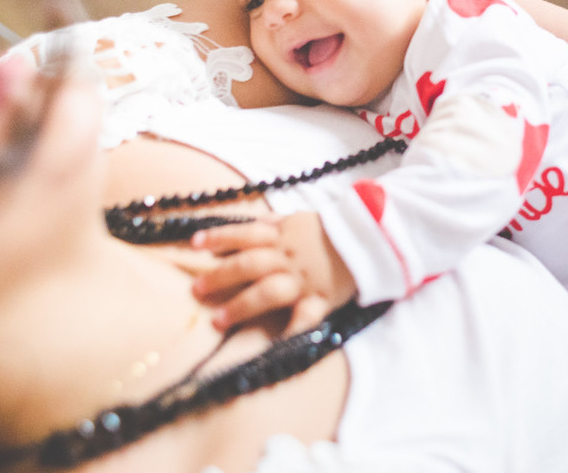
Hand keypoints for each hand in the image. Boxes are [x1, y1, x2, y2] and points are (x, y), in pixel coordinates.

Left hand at [190, 212, 356, 333]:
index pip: (246, 233)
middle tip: (196, 290)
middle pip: (252, 264)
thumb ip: (270, 225)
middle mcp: (291, 257)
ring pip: (270, 290)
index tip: (195, 245)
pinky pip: (305, 318)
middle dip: (222, 276)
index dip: (220, 237)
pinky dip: (290, 333)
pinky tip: (272, 348)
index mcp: (284, 235)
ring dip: (243, 305)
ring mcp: (305, 280)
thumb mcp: (299, 219)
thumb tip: (238, 226)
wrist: (372, 240)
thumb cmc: (330, 232)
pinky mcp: (321, 300)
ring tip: (218, 321)